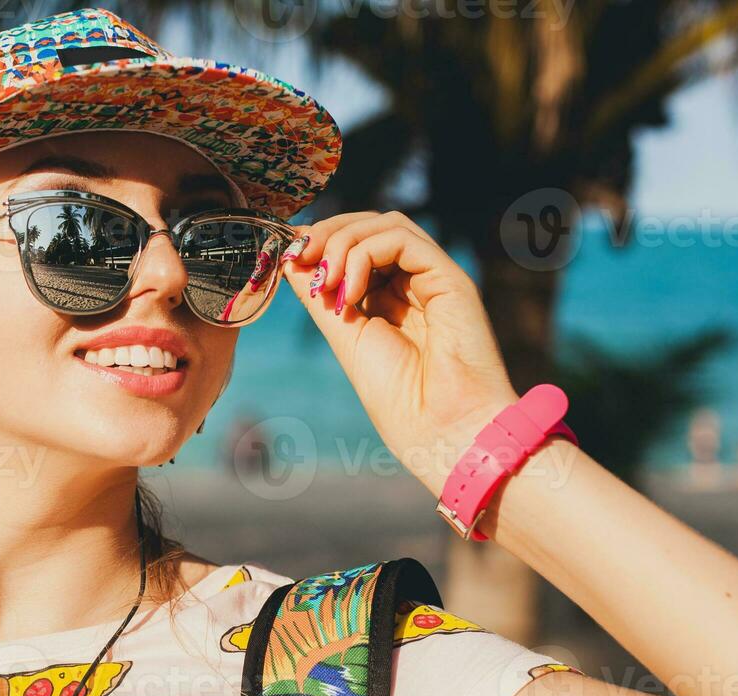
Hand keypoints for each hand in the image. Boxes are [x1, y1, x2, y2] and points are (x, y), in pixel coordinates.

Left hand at [279, 210, 520, 496]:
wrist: (440, 430)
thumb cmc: (398, 398)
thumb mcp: (344, 336)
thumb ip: (320, 297)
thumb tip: (290, 259)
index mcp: (390, 298)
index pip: (355, 245)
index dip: (320, 241)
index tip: (287, 256)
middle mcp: (414, 282)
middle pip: (370, 226)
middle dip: (327, 234)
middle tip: (297, 255)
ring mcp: (433, 278)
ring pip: (386, 224)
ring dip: (342, 242)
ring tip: (324, 281)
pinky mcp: (450, 278)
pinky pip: (403, 238)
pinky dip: (365, 254)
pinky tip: (349, 292)